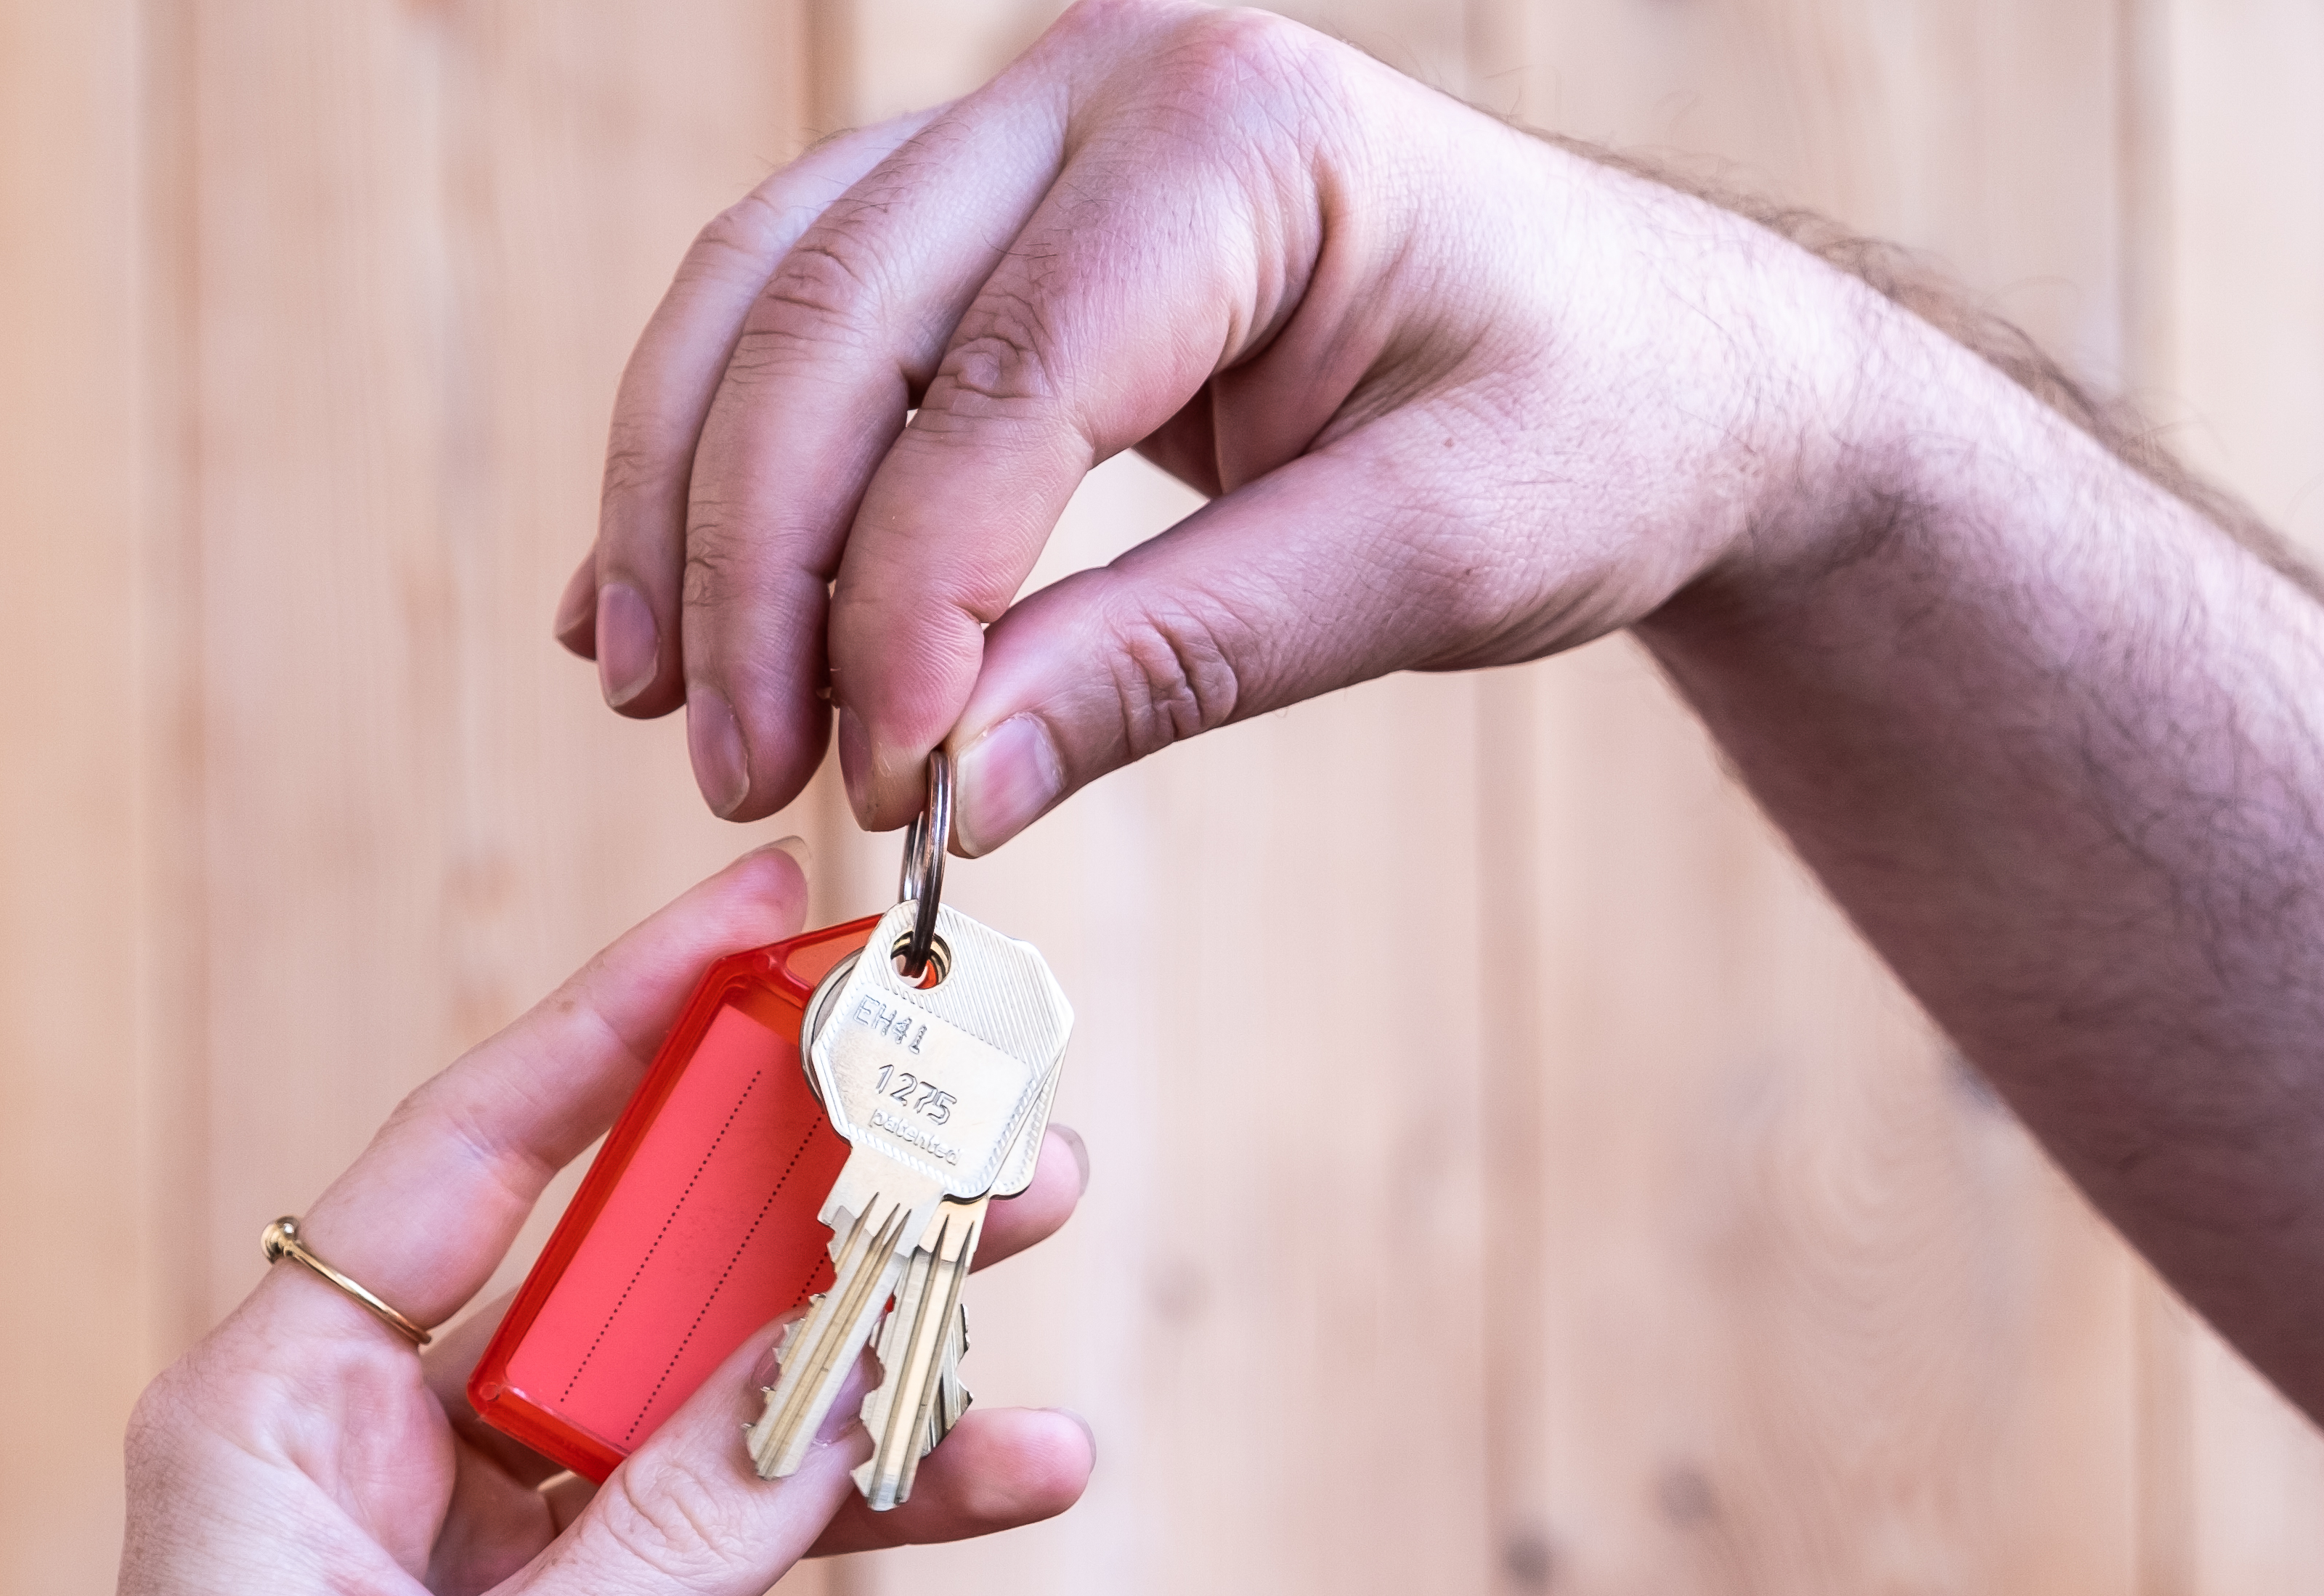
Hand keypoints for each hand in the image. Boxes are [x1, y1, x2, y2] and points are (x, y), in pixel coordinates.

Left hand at [0, 846, 1090, 1595]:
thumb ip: (663, 1540)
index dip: (625, 1029)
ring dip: (873, 1463)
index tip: (768, 921)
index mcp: (292, 1422)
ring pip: (723, 1493)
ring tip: (1040, 1435)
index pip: (480, 1160)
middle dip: (822, 1252)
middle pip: (646, 1315)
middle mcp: (397, 1499)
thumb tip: (827, 1363)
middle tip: (1013, 1167)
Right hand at [557, 0, 1894, 841]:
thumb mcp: (1429, 564)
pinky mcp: (1000, 205)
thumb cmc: (1593, 435)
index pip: (1007, 375)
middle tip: (742, 774)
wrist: (1669, 362)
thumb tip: (946, 791)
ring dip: (694, 508)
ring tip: (664, 708)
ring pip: (777, 295)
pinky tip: (654, 611)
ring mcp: (1037, 118)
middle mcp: (1107, 77)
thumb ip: (1179, 662)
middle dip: (758, 562)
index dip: (909, 591)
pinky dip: (722, 464)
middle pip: (840, 311)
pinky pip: (808, 312)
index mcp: (1242, 128)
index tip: (884, 777)